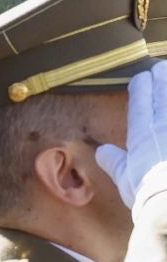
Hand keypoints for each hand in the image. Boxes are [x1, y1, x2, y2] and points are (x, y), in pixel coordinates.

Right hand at [97, 62, 166, 209]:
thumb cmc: (146, 193)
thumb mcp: (125, 179)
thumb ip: (115, 162)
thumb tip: (102, 151)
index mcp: (141, 134)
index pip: (140, 102)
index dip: (140, 88)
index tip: (142, 78)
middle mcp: (163, 124)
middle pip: (162, 93)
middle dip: (161, 78)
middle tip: (161, 68)